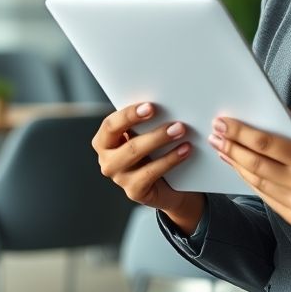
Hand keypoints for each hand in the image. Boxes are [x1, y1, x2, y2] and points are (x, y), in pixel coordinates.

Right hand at [91, 103, 204, 232]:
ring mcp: (119, 178)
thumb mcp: (146, 132)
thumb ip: (147, 119)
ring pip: (138, 158)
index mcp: (105, 140)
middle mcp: (107, 160)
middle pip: (128, 145)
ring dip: (162, 142)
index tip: (151, 107)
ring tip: (182, 132)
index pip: (110, 125)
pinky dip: (170, 160)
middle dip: (154, 133)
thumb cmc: (154, 148)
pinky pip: (151, 174)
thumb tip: (165, 100)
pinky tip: (185, 150)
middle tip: (177, 123)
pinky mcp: (134, 191)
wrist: (167, 182)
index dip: (129, 115)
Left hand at [209, 114, 290, 236]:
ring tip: (222, 150)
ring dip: (235, 164)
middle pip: (255, 163)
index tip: (224, 123)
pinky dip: (249, 181)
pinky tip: (240, 168)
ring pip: (256, 181)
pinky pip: (265, 196)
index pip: (267, 143)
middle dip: (231, 147)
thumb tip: (277, 111)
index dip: (241, 133)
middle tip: (215, 135)